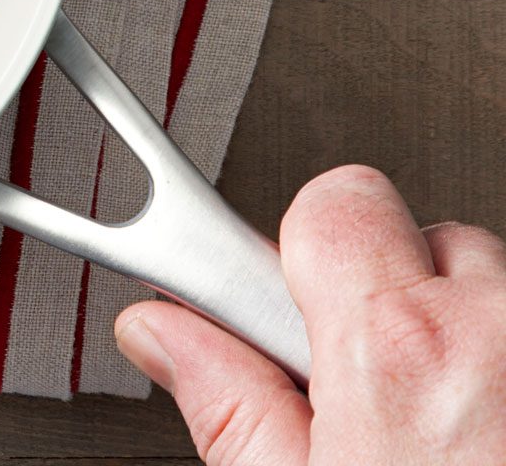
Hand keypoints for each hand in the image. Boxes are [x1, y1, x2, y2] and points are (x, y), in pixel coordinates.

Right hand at [115, 165, 505, 464]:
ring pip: (489, 288)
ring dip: (462, 336)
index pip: (331, 203)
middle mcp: (497, 329)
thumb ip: (230, 408)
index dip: (289, 250)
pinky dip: (501, 363)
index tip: (268, 295)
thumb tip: (162, 334)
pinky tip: (486, 431)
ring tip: (442, 427)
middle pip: (419, 239)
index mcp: (398, 351)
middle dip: (386, 299)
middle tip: (366, 391)